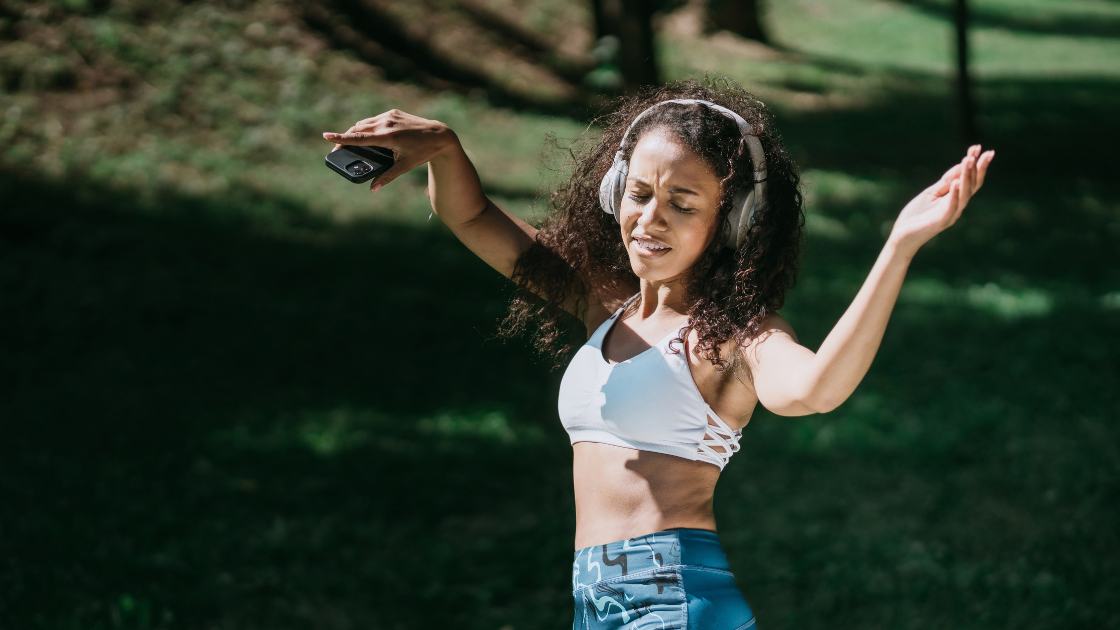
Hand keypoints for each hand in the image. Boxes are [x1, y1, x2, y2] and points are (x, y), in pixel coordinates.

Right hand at [323, 109, 455, 192]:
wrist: (440, 134)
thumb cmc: (424, 152)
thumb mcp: (405, 166)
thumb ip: (387, 177)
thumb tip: (373, 189)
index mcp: (388, 137)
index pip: (359, 138)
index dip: (341, 138)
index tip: (326, 136)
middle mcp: (387, 123)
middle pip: (358, 129)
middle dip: (345, 138)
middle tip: (337, 148)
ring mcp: (390, 116)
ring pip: (365, 123)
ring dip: (356, 132)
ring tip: (351, 142)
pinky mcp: (393, 113)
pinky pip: (374, 119)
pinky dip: (368, 127)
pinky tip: (368, 134)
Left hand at [888, 145, 994, 257]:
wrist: (902, 236)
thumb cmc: (916, 215)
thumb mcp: (931, 193)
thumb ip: (945, 182)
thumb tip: (961, 165)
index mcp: (955, 198)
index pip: (969, 179)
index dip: (974, 164)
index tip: (978, 147)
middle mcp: (957, 206)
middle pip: (972, 185)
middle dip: (978, 168)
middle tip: (983, 152)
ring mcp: (950, 214)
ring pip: (965, 194)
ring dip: (967, 176)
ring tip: (969, 161)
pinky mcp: (941, 221)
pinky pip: (952, 207)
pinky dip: (955, 195)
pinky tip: (958, 183)